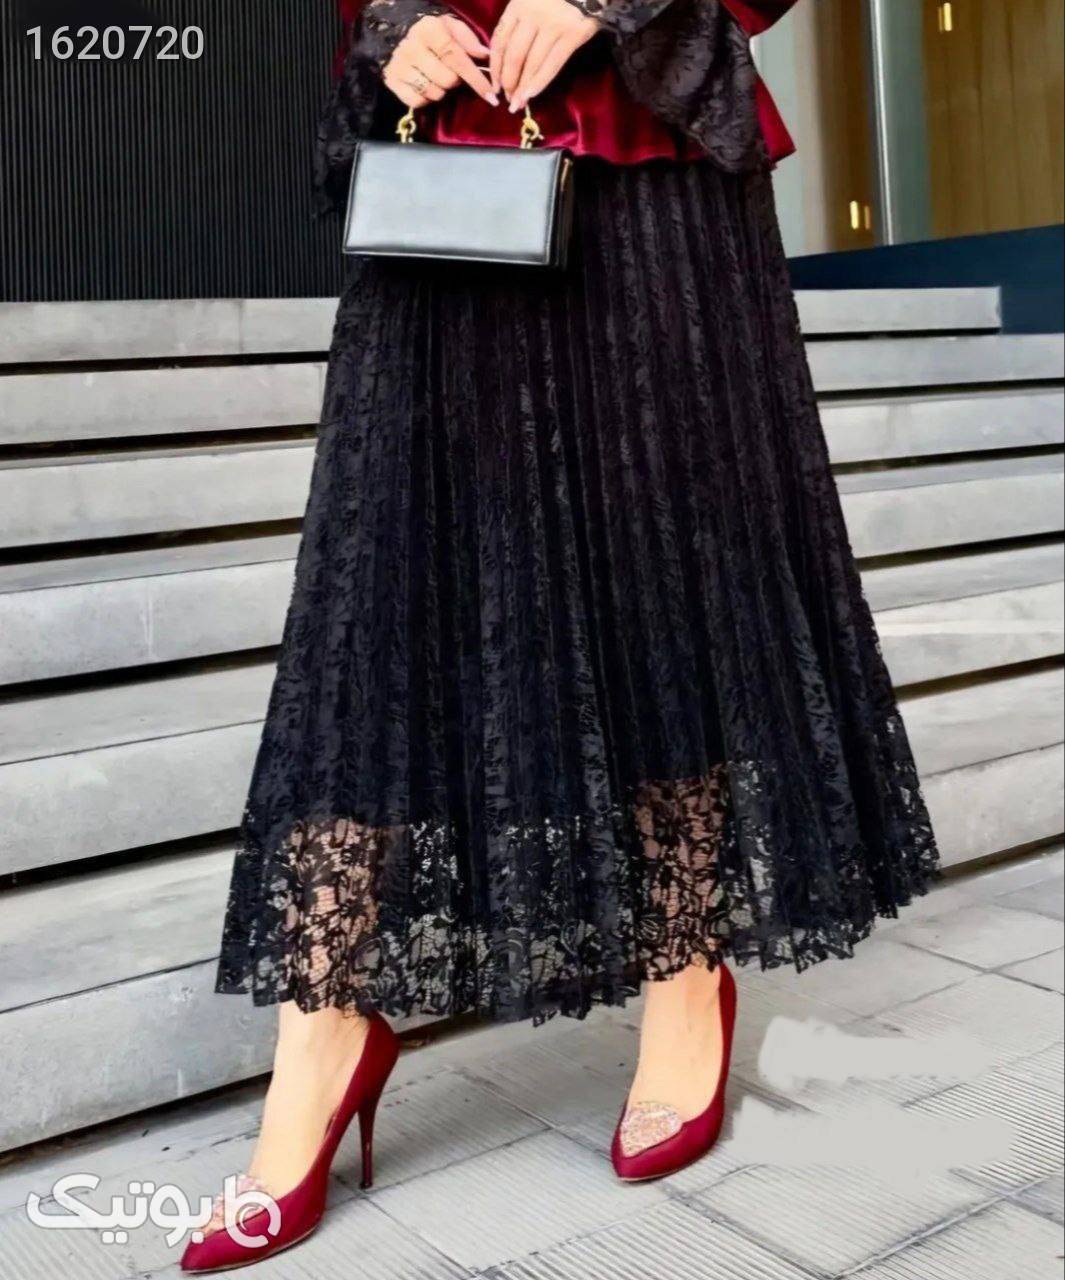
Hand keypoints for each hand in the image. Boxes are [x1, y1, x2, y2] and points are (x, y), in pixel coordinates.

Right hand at [383, 14, 498, 109]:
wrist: (395, 35)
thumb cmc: (431, 33)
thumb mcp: (451, 27)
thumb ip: (469, 40)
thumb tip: (484, 56)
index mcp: (429, 30)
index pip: (457, 59)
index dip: (476, 79)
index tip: (491, 94)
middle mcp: (412, 47)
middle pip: (448, 80)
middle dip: (456, 80)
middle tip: (451, 72)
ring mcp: (399, 65)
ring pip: (434, 93)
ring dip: (441, 90)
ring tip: (437, 77)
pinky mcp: (392, 81)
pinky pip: (418, 101)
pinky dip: (426, 98)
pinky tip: (424, 84)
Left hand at [489, 0, 598, 112]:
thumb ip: (519, 21)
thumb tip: (507, 58)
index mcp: (518, 4)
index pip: (500, 41)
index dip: (495, 67)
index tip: (495, 85)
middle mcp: (533, 14)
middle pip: (514, 56)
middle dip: (509, 82)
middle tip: (508, 100)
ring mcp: (553, 25)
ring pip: (532, 64)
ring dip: (523, 88)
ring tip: (518, 104)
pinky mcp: (573, 34)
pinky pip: (553, 64)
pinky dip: (541, 82)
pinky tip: (533, 95)